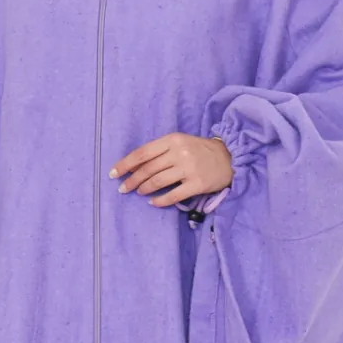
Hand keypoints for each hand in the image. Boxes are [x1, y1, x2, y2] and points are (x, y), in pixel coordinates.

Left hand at [109, 132, 232, 207]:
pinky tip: (154, 203)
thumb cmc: (199, 150)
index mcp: (172, 140)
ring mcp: (189, 169)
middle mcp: (179, 152)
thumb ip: (159, 152)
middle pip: (148, 169)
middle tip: (123, 188)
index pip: (142, 153)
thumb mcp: (179, 143)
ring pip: (158, 181)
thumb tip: (133, 167)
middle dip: (132, 180)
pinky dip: (160, 200)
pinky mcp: (197, 184)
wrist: (229, 157)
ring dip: (144, 189)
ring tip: (139, 193)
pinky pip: (174, 195)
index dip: (125, 164)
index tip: (113, 173)